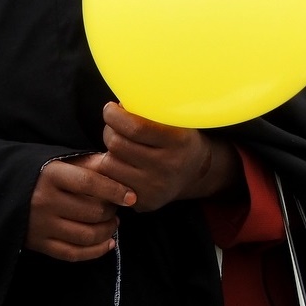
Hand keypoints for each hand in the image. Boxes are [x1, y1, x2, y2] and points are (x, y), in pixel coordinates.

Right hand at [25, 153, 135, 260]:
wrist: (4, 190)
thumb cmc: (42, 173)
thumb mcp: (62, 161)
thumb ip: (90, 162)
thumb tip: (118, 163)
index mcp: (52, 174)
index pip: (90, 183)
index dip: (114, 190)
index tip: (131, 196)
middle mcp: (45, 200)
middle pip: (91, 212)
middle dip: (111, 211)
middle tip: (117, 208)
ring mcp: (41, 225)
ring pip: (85, 236)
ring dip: (107, 232)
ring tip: (114, 224)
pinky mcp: (39, 244)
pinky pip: (72, 254)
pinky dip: (95, 252)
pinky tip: (108, 243)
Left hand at [98, 102, 241, 211]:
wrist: (196, 173)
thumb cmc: (180, 137)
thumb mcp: (176, 119)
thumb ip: (152, 109)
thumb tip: (119, 102)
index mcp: (177, 141)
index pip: (135, 127)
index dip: (115, 115)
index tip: (110, 108)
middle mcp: (167, 167)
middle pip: (118, 145)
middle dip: (109, 130)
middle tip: (114, 125)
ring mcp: (155, 188)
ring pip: (110, 165)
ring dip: (109, 151)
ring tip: (119, 145)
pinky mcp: (144, 203)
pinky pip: (112, 183)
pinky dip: (111, 171)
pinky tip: (120, 163)